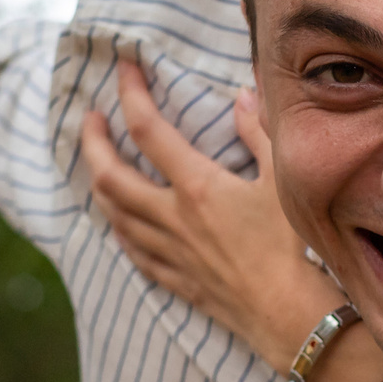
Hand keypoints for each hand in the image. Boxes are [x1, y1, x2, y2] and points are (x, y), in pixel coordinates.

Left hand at [80, 61, 342, 368]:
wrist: (289, 314)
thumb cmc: (294, 247)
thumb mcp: (284, 180)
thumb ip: (260, 133)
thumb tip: (242, 94)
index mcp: (197, 186)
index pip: (148, 128)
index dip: (130, 93)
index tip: (123, 67)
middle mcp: (172, 218)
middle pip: (109, 175)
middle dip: (92, 142)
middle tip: (89, 119)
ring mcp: (170, 252)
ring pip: (114, 215)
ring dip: (100, 185)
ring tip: (99, 164)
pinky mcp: (177, 280)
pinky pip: (134, 253)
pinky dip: (120, 231)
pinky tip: (120, 225)